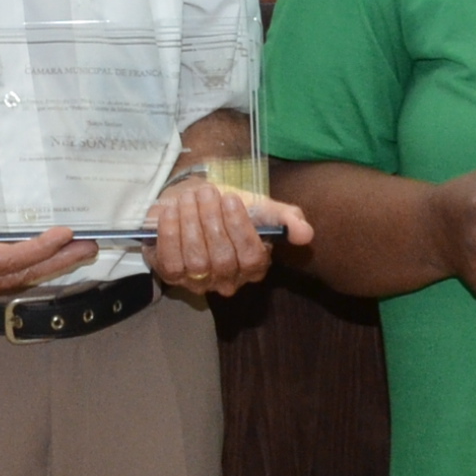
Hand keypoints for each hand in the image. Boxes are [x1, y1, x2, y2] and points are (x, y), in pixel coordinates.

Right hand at [0, 192, 97, 306]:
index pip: (10, 259)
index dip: (41, 247)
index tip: (66, 233)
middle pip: (21, 276)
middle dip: (58, 262)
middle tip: (90, 248)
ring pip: (15, 281)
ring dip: (47, 267)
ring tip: (76, 253)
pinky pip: (4, 280)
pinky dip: (28, 269)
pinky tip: (42, 260)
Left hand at [146, 172, 308, 300]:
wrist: (193, 200)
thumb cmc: (229, 206)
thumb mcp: (260, 207)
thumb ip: (286, 218)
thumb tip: (306, 233)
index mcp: (255, 266)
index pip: (252, 257)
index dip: (240, 228)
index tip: (230, 198)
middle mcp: (228, 281)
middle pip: (221, 259)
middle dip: (211, 221)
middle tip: (206, 193)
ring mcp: (198, 282)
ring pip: (196, 260)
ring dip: (190, 224)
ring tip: (188, 198)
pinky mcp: (172, 276)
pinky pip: (171, 262)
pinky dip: (170, 235)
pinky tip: (171, 212)